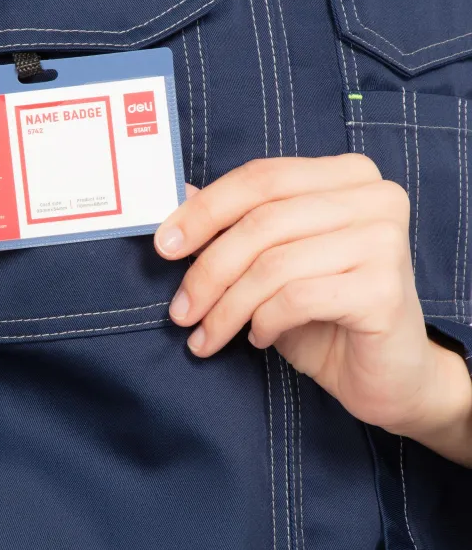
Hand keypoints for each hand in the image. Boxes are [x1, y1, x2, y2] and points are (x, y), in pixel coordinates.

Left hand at [154, 155, 471, 465]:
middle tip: (180, 310)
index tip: (164, 246)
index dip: (204, 210)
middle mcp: (374, 197)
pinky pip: (296, 298)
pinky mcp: (385, 288)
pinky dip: (264, 321)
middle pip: (262, 221)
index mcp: (346, 175)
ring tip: (208, 335)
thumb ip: (232, 223)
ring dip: (227, 307)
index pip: (260, 178)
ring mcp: (385, 240)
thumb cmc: (323, 312)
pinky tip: (259, 337)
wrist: (387, 374)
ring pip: (273, 263)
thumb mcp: (269, 262)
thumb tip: (176, 193)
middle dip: (208, 270)